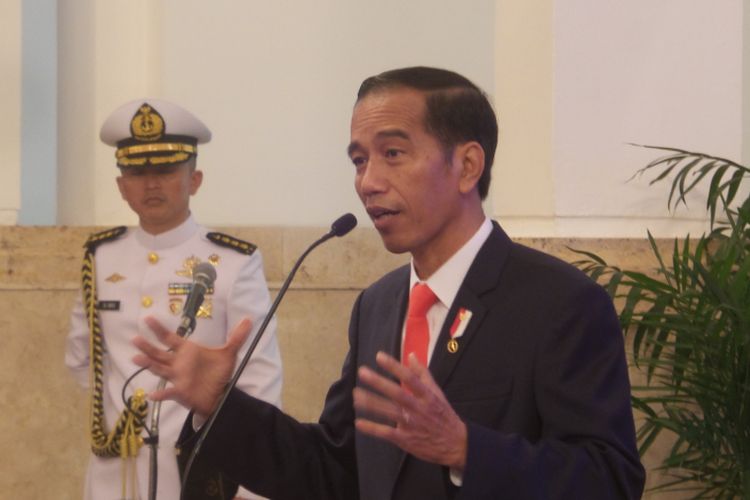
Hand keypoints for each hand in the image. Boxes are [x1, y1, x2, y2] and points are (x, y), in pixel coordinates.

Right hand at [132, 316, 251, 416]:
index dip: (159, 329)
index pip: (170, 338)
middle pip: (159, 353)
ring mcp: (177, 378)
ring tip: (136, 359)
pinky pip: (169, 393)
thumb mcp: (229, 353)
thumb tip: (249, 319)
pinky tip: (152, 395)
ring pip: (159, 369)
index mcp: (187, 351)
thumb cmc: (219, 372)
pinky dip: (162, 394)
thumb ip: (237, 336)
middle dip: (147, 346)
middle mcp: (178, 363)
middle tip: (136, 339)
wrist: (221, 393)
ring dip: (149, 365)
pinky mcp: (180, 392)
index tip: (148, 319)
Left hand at [352, 351, 467, 470]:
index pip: (409, 378)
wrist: (456, 444)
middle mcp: (419, 408)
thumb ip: (423, 374)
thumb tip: (411, 355)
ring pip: (389, 412)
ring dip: (372, 403)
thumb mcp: (437, 392)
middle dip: (379, 383)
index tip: (379, 356)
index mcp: (427, 396)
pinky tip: (359, 422)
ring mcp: (411, 424)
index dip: (394, 367)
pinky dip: (372, 428)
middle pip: (397, 394)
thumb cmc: (444, 415)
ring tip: (356, 395)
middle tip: (362, 372)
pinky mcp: (405, 439)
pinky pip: (386, 433)